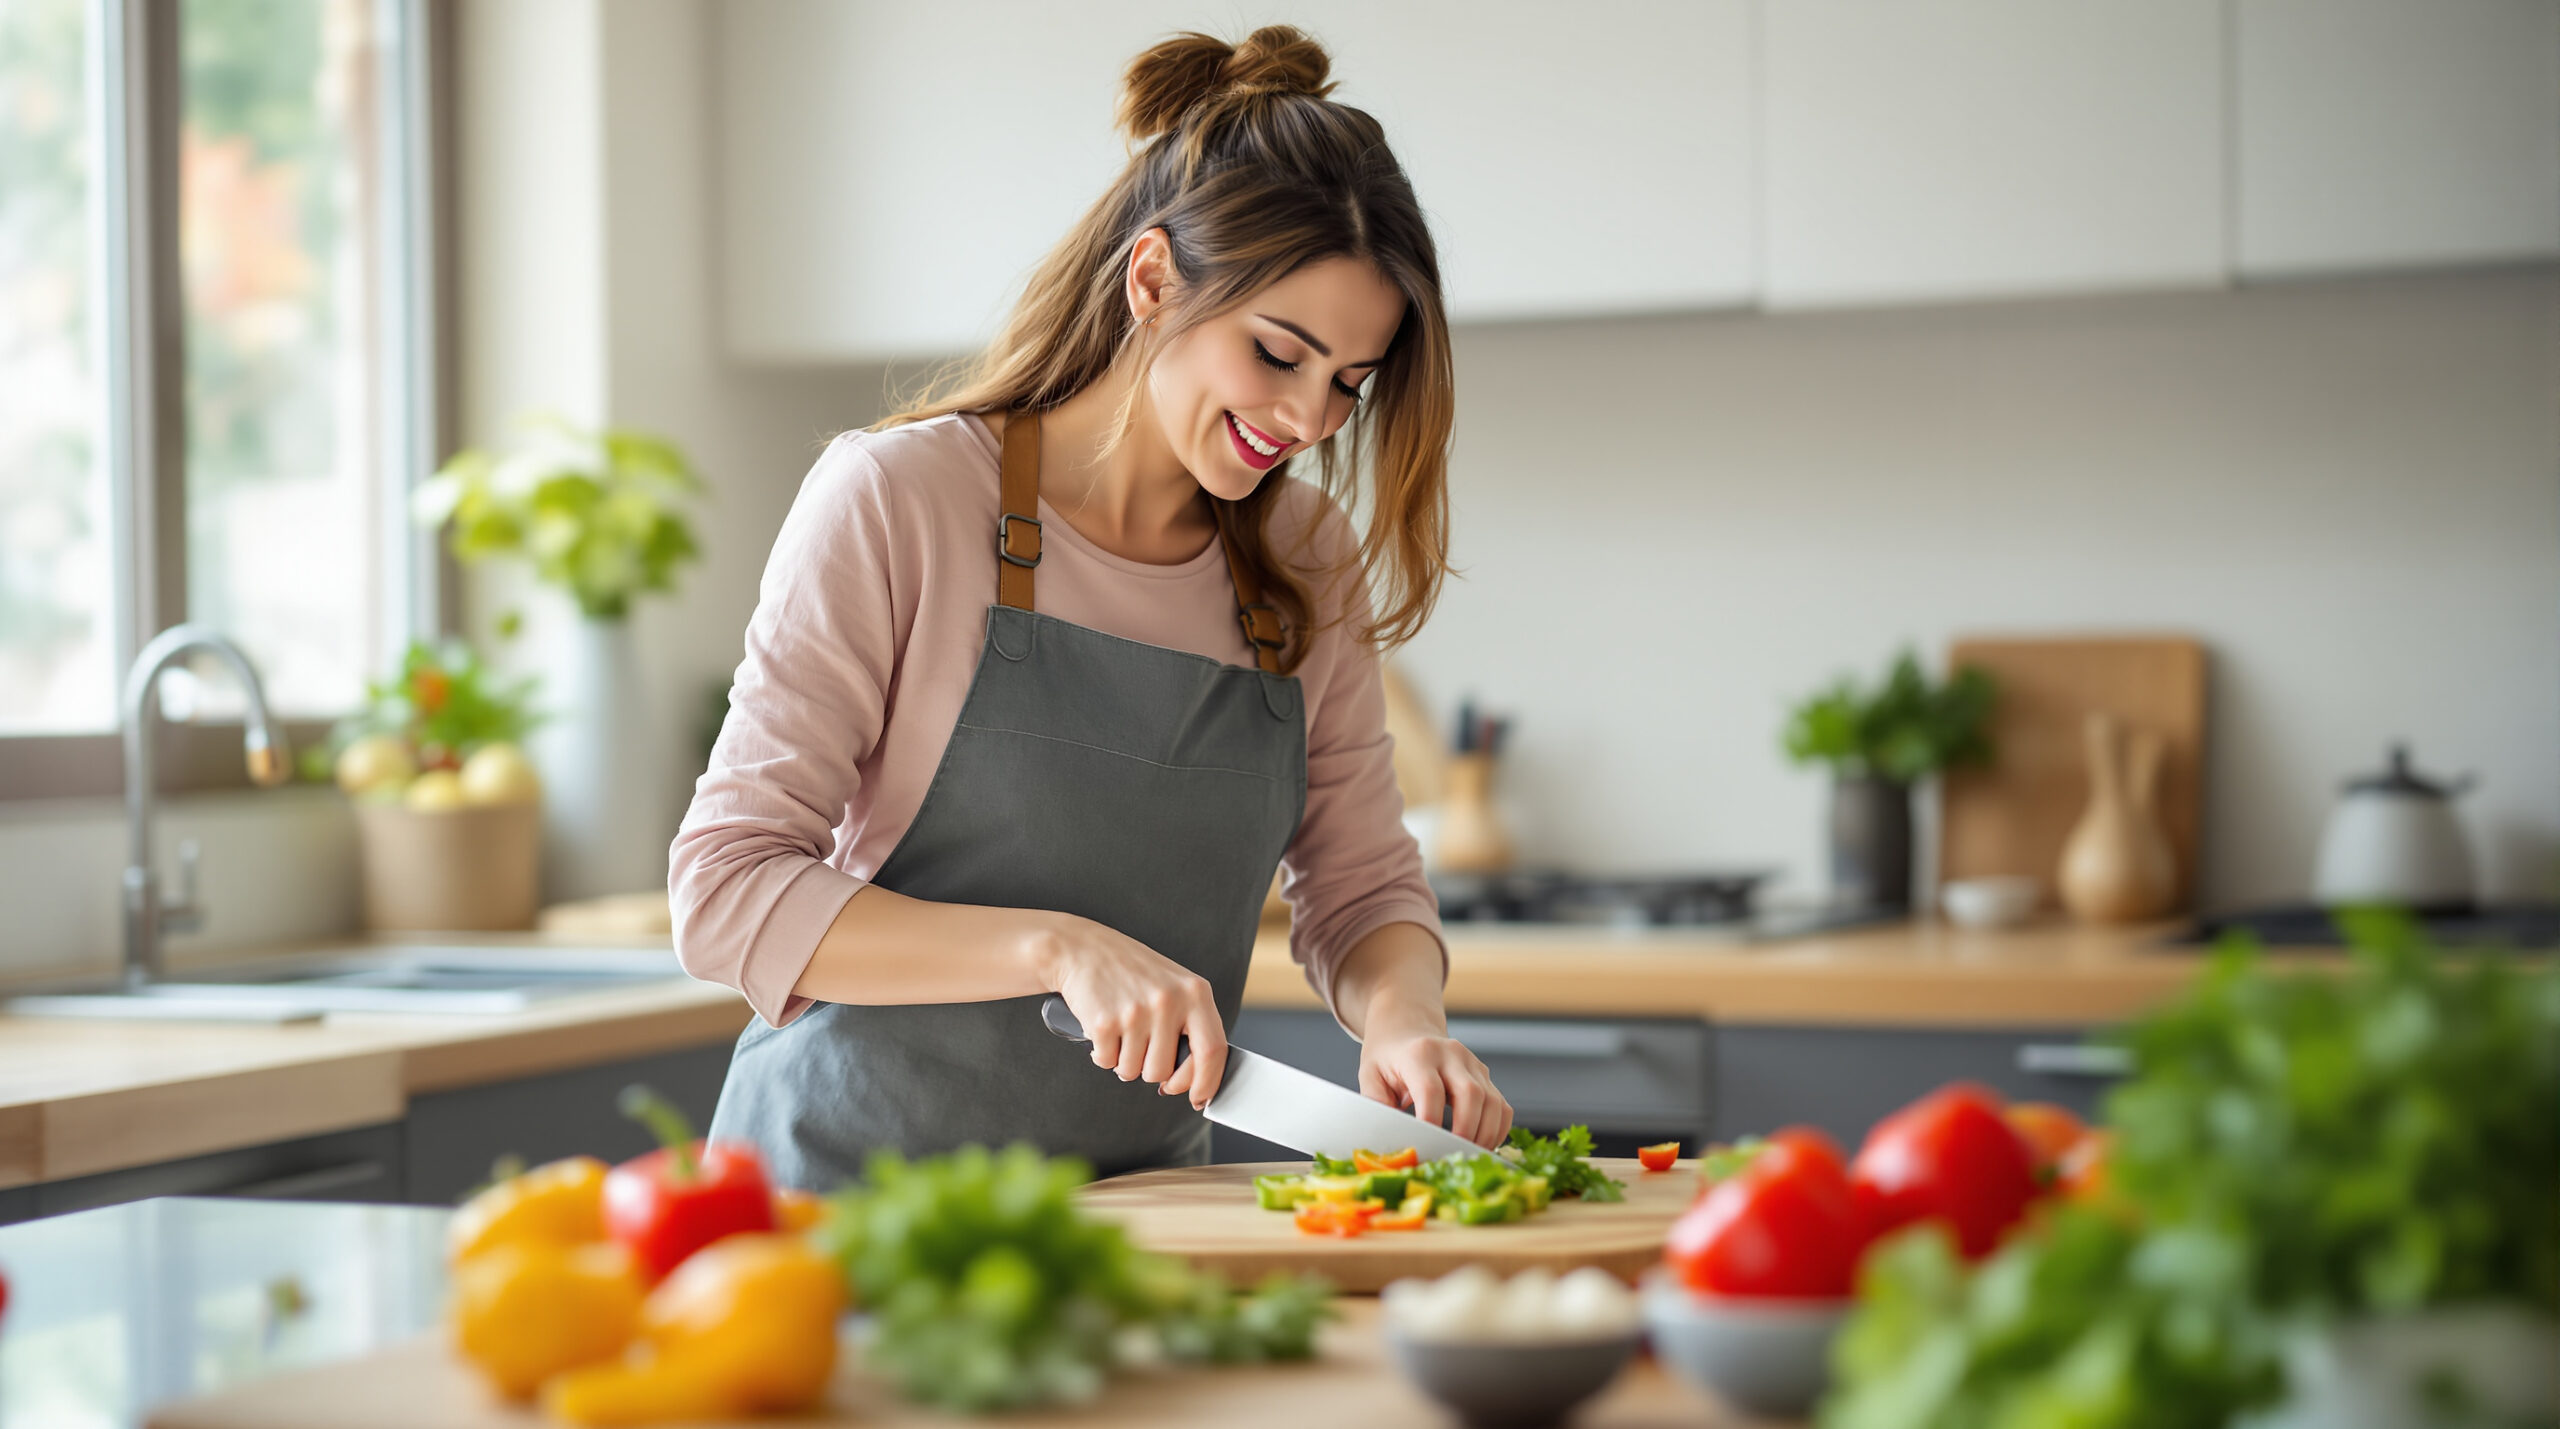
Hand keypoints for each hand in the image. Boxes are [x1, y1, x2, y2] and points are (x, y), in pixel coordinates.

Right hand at [1029, 913, 1229, 1108]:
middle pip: (1164, 1071)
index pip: (1213, 1050)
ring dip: (1124, 1062)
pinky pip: (1107, 1062)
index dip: (1206, 1082)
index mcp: (1195, 992)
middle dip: (1150, 1072)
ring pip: (1133, 1071)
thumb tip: (1198, 1080)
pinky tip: (1104, 1029)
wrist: (1083, 949)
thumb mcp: (1175, 986)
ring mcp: (1135, 1012)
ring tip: (1121, 1031)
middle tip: (1142, 1050)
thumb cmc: (1133, 972)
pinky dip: (1102, 1054)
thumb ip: (1191, 1025)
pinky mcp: (1104, 1022)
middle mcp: (1168, 1001)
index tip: (1198, 1098)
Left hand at [1358, 1010, 1513, 1147]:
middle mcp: (1452, 1054)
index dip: (1431, 1120)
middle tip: (1452, 1155)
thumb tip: (1387, 1137)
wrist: (1407, 1030)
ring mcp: (1473, 1064)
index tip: (1425, 1145)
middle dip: (1465, 1130)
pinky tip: (1482, 1145)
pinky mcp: (1485, 1075)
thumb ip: (1376, 1104)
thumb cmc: (1388, 1057)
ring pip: (1492, 1101)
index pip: (1431, 1090)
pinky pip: (1502, 1106)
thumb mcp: (1370, 1074)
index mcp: (1420, 1054)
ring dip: (1485, 1134)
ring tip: (1469, 1155)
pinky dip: (1498, 1130)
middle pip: (1471, 1093)